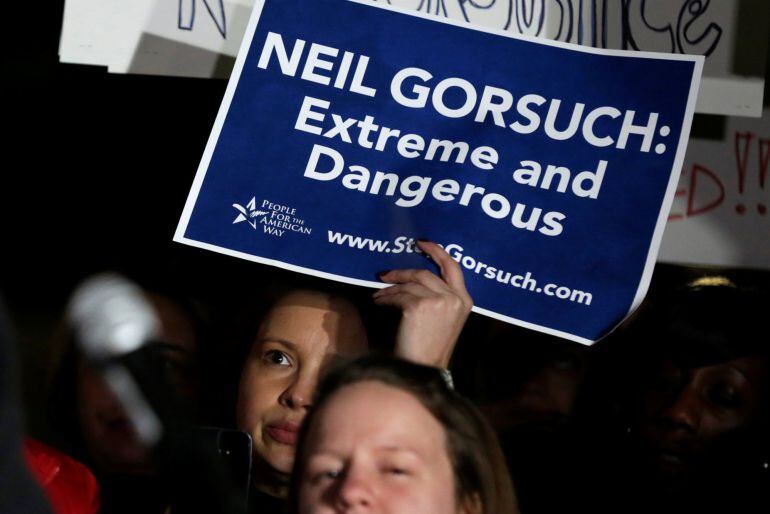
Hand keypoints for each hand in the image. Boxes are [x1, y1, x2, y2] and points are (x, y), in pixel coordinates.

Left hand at [373, 240, 471, 368]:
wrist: (423, 368)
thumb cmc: (430, 347)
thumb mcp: (445, 320)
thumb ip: (440, 297)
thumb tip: (415, 279)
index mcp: (465, 300)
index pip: (453, 267)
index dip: (436, 251)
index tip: (421, 242)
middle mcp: (455, 298)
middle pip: (424, 273)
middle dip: (402, 272)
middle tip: (385, 273)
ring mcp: (439, 301)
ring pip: (409, 284)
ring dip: (390, 288)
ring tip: (379, 294)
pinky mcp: (420, 306)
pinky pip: (398, 295)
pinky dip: (385, 298)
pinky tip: (378, 302)